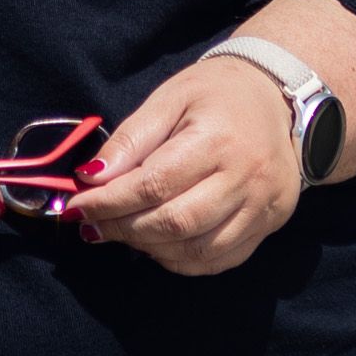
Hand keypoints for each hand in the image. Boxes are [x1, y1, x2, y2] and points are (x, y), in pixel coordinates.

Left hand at [76, 54, 302, 274]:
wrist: (277, 96)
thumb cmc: (217, 94)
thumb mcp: (169, 98)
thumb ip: (132, 139)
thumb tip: (92, 178)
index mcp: (218, 139)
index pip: (154, 184)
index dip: (110, 202)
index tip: (78, 207)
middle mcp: (246, 178)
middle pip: (176, 223)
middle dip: (124, 228)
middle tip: (94, 225)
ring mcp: (263, 206)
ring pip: (197, 250)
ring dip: (150, 248)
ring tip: (123, 233)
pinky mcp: (270, 224)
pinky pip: (220, 260)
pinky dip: (181, 261)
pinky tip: (158, 245)